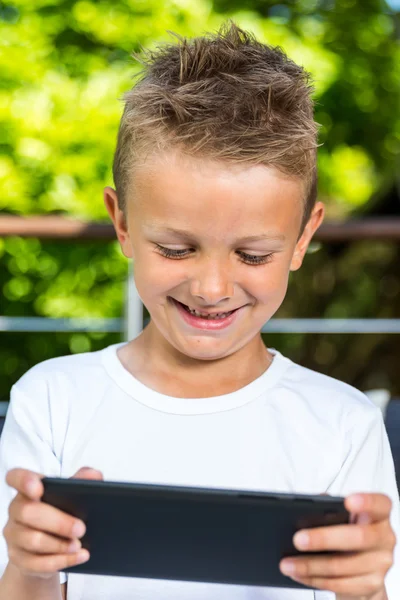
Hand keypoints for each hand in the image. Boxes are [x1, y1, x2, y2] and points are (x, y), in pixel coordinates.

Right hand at [3, 466, 102, 578]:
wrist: (47, 547)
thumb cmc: (59, 512)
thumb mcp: (70, 495)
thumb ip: (82, 481)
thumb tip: (94, 475)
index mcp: (27, 489)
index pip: (16, 477)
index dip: (24, 480)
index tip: (39, 489)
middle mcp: (16, 510)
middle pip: (29, 513)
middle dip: (58, 522)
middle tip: (81, 528)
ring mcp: (14, 535)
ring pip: (32, 540)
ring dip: (59, 544)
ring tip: (79, 544)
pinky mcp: (18, 558)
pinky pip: (36, 563)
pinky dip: (61, 561)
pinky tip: (78, 556)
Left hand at [279, 493, 395, 597]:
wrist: (363, 570)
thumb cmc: (349, 534)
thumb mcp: (343, 518)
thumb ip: (331, 507)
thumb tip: (312, 504)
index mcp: (378, 515)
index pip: (380, 504)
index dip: (367, 502)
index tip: (347, 501)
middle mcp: (384, 538)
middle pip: (358, 537)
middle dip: (324, 538)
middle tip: (297, 539)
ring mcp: (379, 564)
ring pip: (343, 566)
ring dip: (310, 566)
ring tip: (287, 563)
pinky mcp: (371, 585)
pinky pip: (339, 584)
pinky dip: (314, 579)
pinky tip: (299, 574)